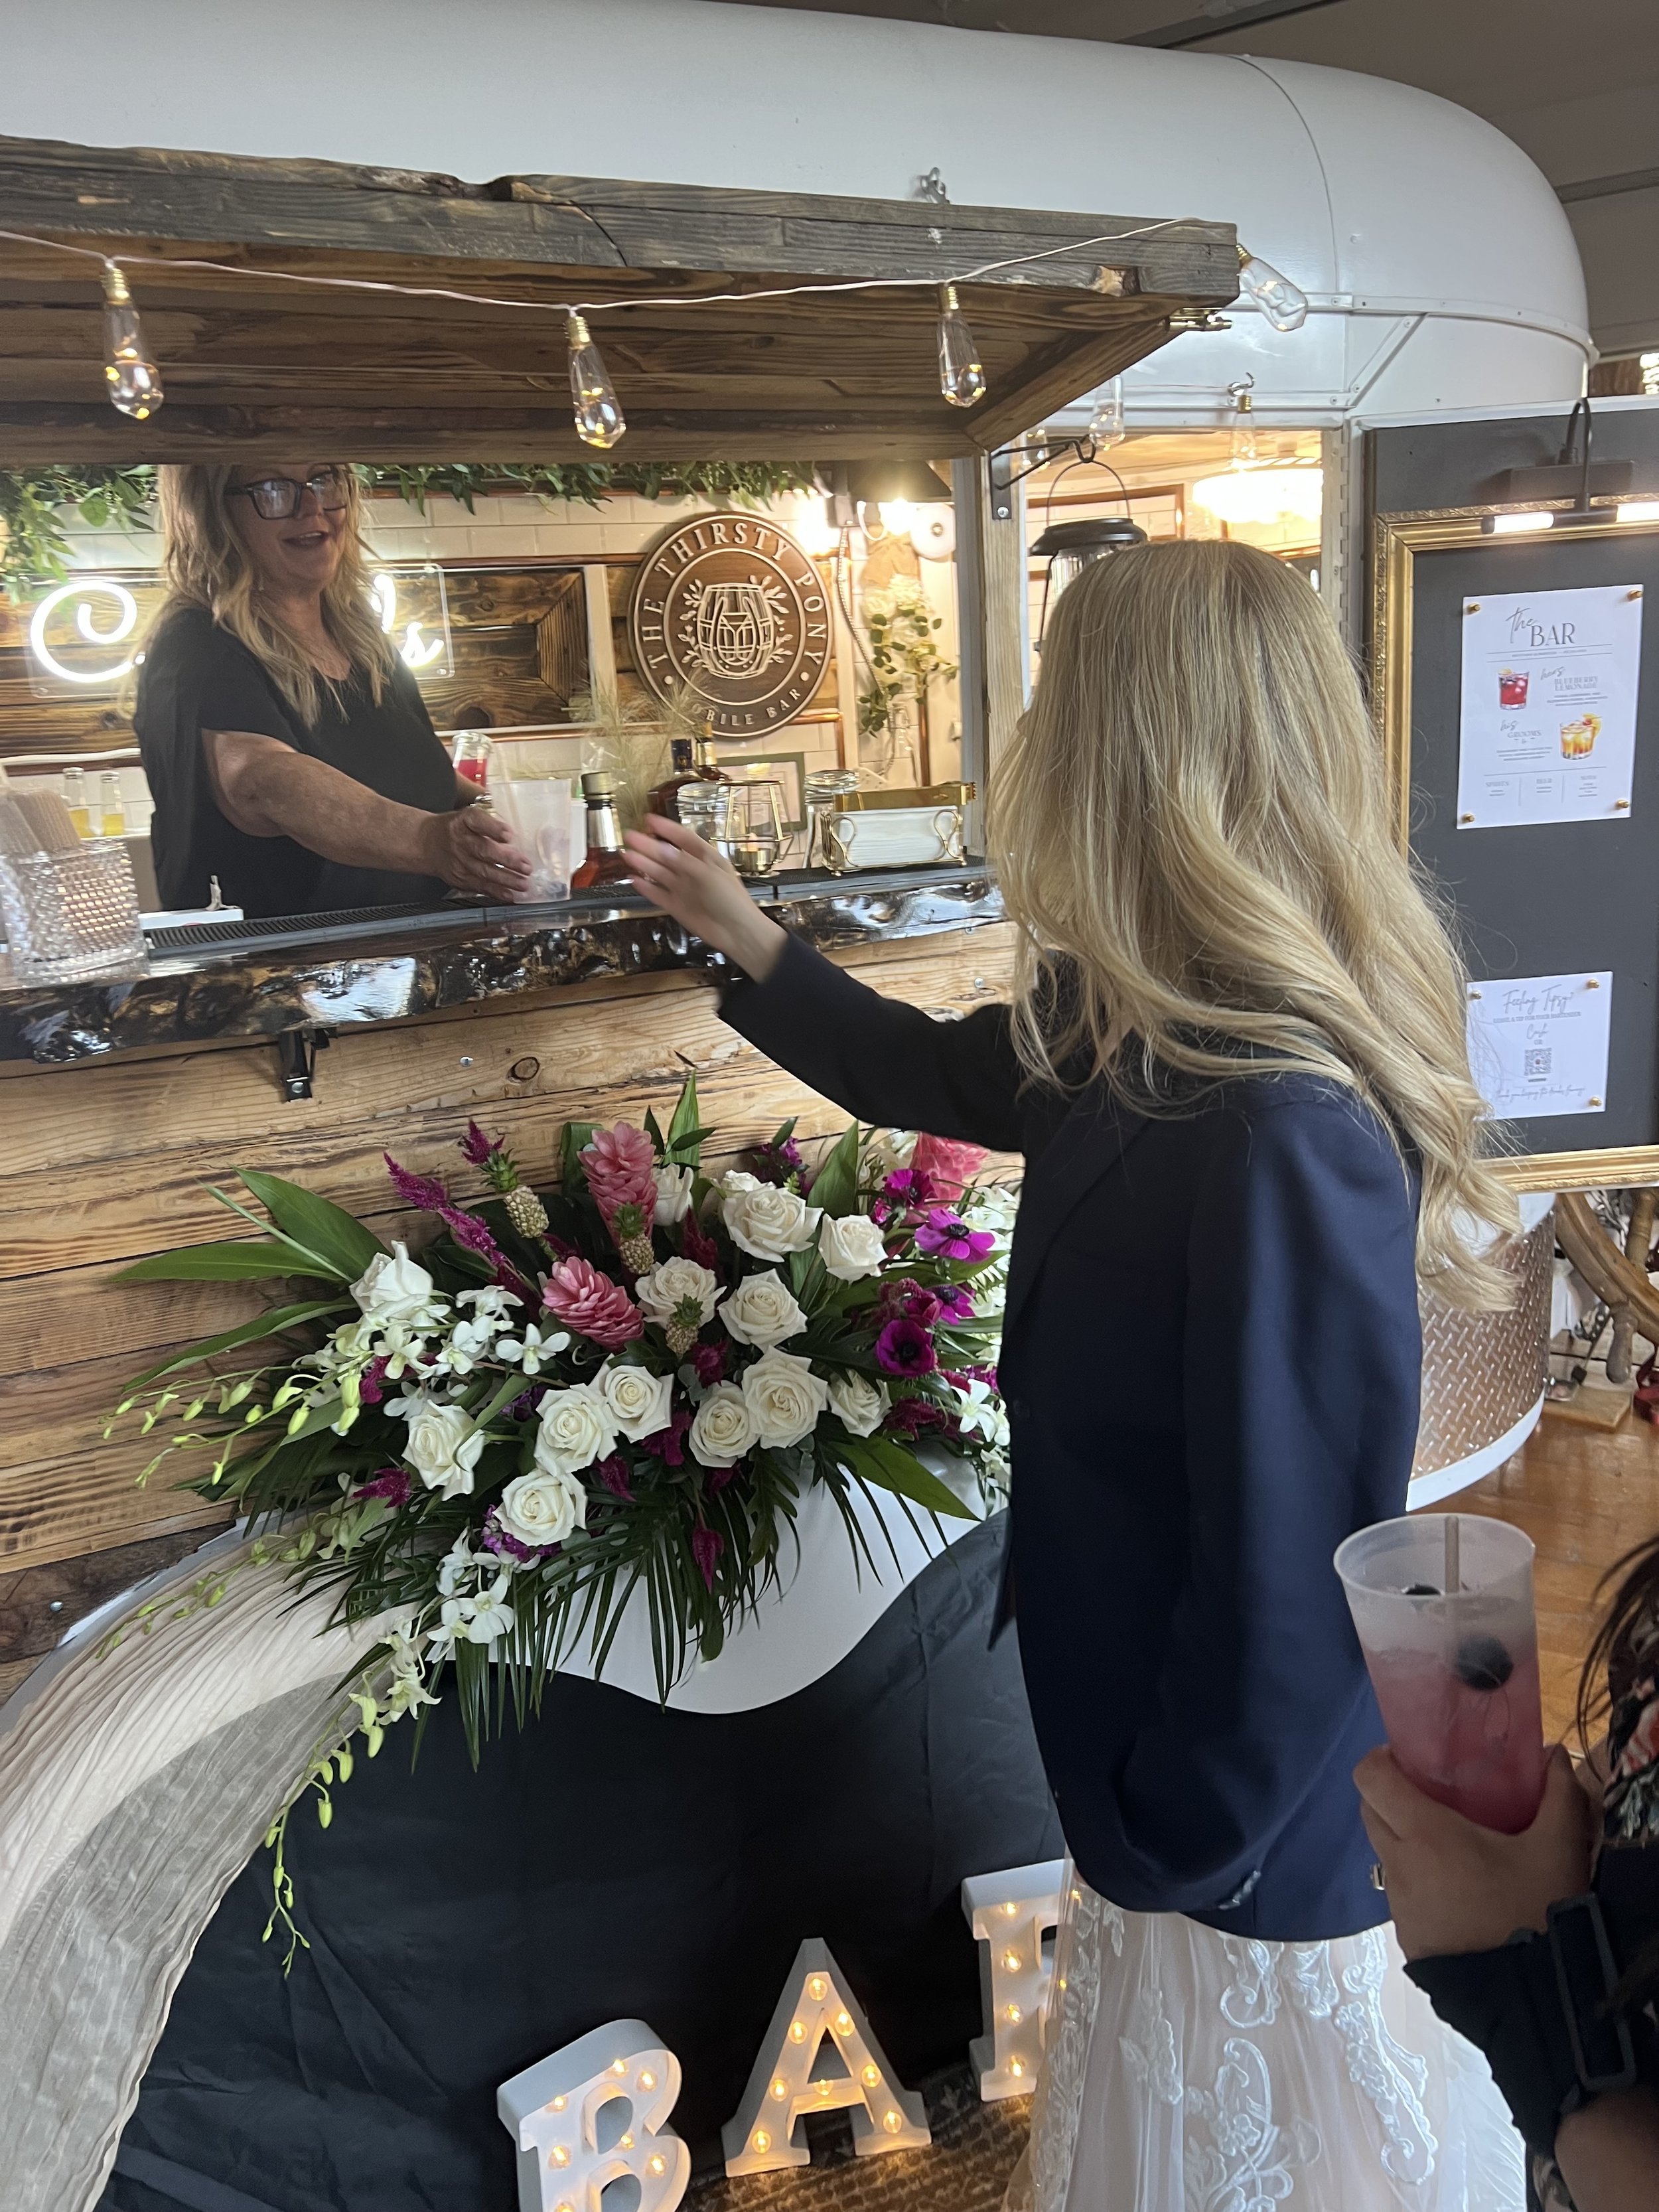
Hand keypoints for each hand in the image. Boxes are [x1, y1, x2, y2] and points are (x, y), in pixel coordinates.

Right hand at [423, 802, 532, 897]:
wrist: (428, 844)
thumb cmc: (456, 829)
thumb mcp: (469, 816)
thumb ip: (491, 823)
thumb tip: (518, 834)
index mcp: (464, 821)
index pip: (478, 821)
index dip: (494, 829)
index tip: (509, 835)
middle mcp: (460, 841)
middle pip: (484, 850)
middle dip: (507, 860)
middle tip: (526, 866)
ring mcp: (459, 862)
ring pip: (484, 872)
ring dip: (506, 880)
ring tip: (523, 883)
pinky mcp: (460, 879)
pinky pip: (480, 886)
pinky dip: (496, 892)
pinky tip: (510, 894)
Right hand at [623, 814, 785, 979]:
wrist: (737, 933)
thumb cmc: (730, 899)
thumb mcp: (708, 875)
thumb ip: (683, 862)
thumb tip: (660, 849)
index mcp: (706, 858)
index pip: (683, 838)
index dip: (666, 828)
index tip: (648, 819)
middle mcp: (692, 871)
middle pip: (667, 854)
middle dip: (648, 845)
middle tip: (629, 835)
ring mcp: (683, 889)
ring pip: (660, 873)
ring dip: (643, 863)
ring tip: (626, 853)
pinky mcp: (676, 906)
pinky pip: (658, 895)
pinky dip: (646, 888)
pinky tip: (633, 879)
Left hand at [1355, 1743, 1595, 1958]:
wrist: (1532, 1998)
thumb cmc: (1536, 1909)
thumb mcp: (1558, 1848)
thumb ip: (1559, 1795)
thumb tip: (1554, 1754)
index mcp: (1424, 1833)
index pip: (1369, 1777)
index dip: (1381, 1760)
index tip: (1410, 1760)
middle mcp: (1399, 1863)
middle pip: (1371, 1811)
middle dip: (1393, 1797)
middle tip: (1436, 1797)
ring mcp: (1398, 1905)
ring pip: (1386, 1854)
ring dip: (1408, 1842)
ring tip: (1456, 1848)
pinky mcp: (1407, 1938)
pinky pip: (1402, 1894)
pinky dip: (1419, 1882)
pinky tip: (1460, 1892)